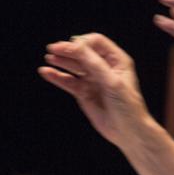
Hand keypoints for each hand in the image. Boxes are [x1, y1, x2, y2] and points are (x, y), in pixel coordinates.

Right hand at [38, 33, 151, 147]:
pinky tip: (46, 72)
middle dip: (68, 50)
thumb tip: (76, 45)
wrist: (127, 132)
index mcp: (117, 60)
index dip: (83, 43)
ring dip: (61, 61)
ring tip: (49, 57)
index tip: (71, 47)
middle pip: (82, 52)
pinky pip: (68, 81)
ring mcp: (93, 80)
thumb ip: (94, 63)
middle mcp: (104, 67)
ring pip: (74, 66)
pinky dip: (57, 76)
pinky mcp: (84, 92)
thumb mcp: (112, 82)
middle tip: (53, 49)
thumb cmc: (127, 106)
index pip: (96, 42)